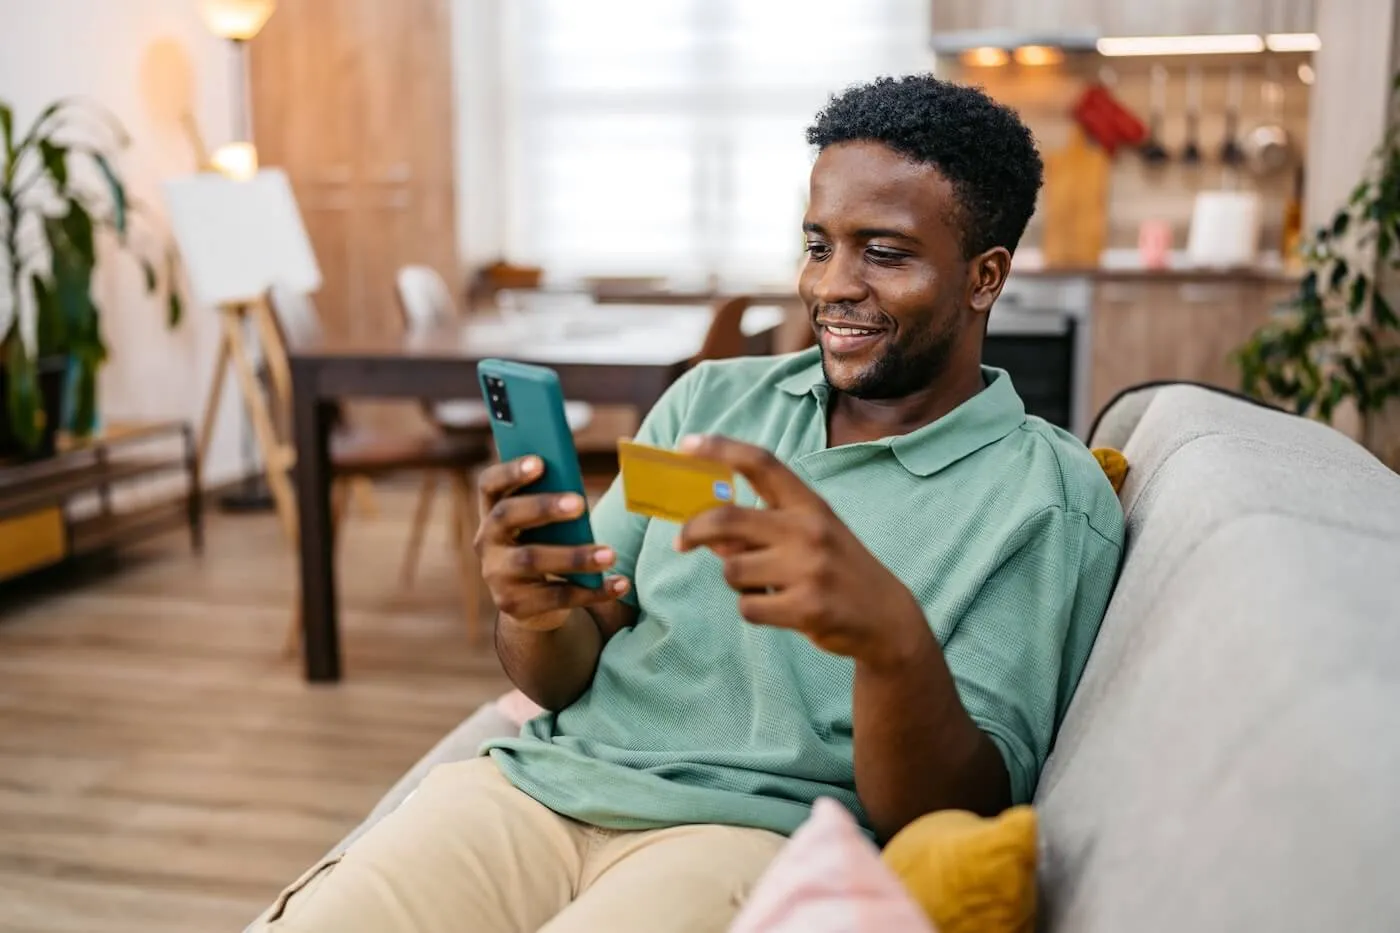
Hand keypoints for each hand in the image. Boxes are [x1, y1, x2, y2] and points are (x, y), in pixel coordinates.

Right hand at [474, 456, 629, 630]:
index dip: (510, 471)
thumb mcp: (543, 525)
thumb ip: (553, 504)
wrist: (530, 604)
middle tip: (580, 503)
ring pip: (532, 560)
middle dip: (543, 507)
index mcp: (492, 511)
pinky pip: (556, 596)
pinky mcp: (515, 605)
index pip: (489, 484)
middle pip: (507, 516)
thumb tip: (580, 493)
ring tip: (609, 554)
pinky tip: (620, 584)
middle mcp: (486, 541)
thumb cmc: (545, 546)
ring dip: (574, 556)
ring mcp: (496, 575)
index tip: (540, 461)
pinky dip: (592, 592)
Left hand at [674, 435, 927, 668]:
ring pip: (732, 569)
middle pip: (727, 519)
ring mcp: (809, 569)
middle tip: (681, 542)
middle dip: (694, 530)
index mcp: (809, 504)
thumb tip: (708, 534)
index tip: (687, 443)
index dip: (720, 448)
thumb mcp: (809, 535)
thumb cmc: (837, 570)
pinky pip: (748, 607)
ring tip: (766, 586)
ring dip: (737, 581)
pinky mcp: (806, 608)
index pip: (761, 462)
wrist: (886, 618)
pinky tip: (780, 608)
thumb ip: (761, 528)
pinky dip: (753, 609)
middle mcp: (809, 529)